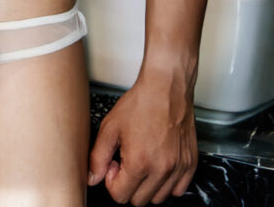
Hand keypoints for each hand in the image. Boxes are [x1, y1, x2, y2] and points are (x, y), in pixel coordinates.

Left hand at [87, 73, 197, 204]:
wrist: (166, 87)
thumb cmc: (141, 103)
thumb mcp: (110, 126)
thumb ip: (98, 157)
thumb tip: (92, 178)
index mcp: (139, 162)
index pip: (120, 196)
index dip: (112, 180)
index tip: (114, 164)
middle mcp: (161, 169)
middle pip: (138, 201)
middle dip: (128, 184)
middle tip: (127, 160)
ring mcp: (178, 168)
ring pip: (158, 198)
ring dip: (147, 185)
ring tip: (143, 159)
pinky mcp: (190, 164)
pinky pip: (178, 190)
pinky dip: (167, 182)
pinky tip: (158, 162)